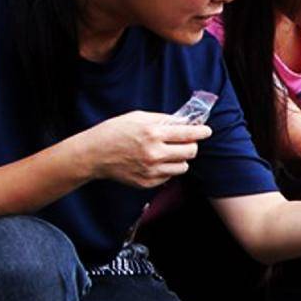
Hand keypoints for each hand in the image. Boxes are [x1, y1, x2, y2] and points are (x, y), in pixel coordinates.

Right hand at [80, 112, 210, 187]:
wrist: (93, 154)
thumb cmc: (114, 132)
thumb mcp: (138, 117)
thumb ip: (163, 119)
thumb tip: (185, 121)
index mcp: (153, 133)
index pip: (188, 134)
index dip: (202, 132)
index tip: (206, 131)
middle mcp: (154, 153)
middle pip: (191, 152)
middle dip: (192, 145)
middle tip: (186, 142)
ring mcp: (151, 170)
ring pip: (183, 167)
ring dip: (180, 159)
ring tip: (169, 152)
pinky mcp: (147, 182)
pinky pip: (169, 176)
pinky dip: (167, 169)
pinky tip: (156, 162)